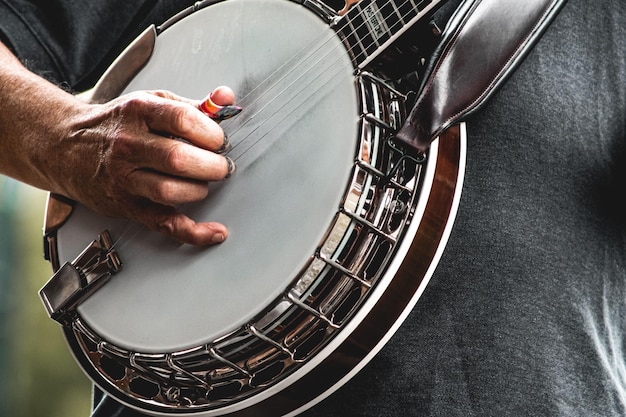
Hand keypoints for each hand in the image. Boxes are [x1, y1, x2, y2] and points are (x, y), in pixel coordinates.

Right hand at [59, 88, 236, 245]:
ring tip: (203, 182)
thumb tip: (225, 98)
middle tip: (220, 166)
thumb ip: (193, 105)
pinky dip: (193, 232)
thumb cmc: (117, 124)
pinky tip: (213, 231)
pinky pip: (163, 223)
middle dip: (212, 166)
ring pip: (170, 191)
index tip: (218, 141)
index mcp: (139, 112)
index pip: (183, 120)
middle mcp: (129, 144)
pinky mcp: (126, 205)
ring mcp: (124, 177)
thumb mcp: (152, 103)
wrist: (67, 146)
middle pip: (178, 159)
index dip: (211, 133)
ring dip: (199, 190)